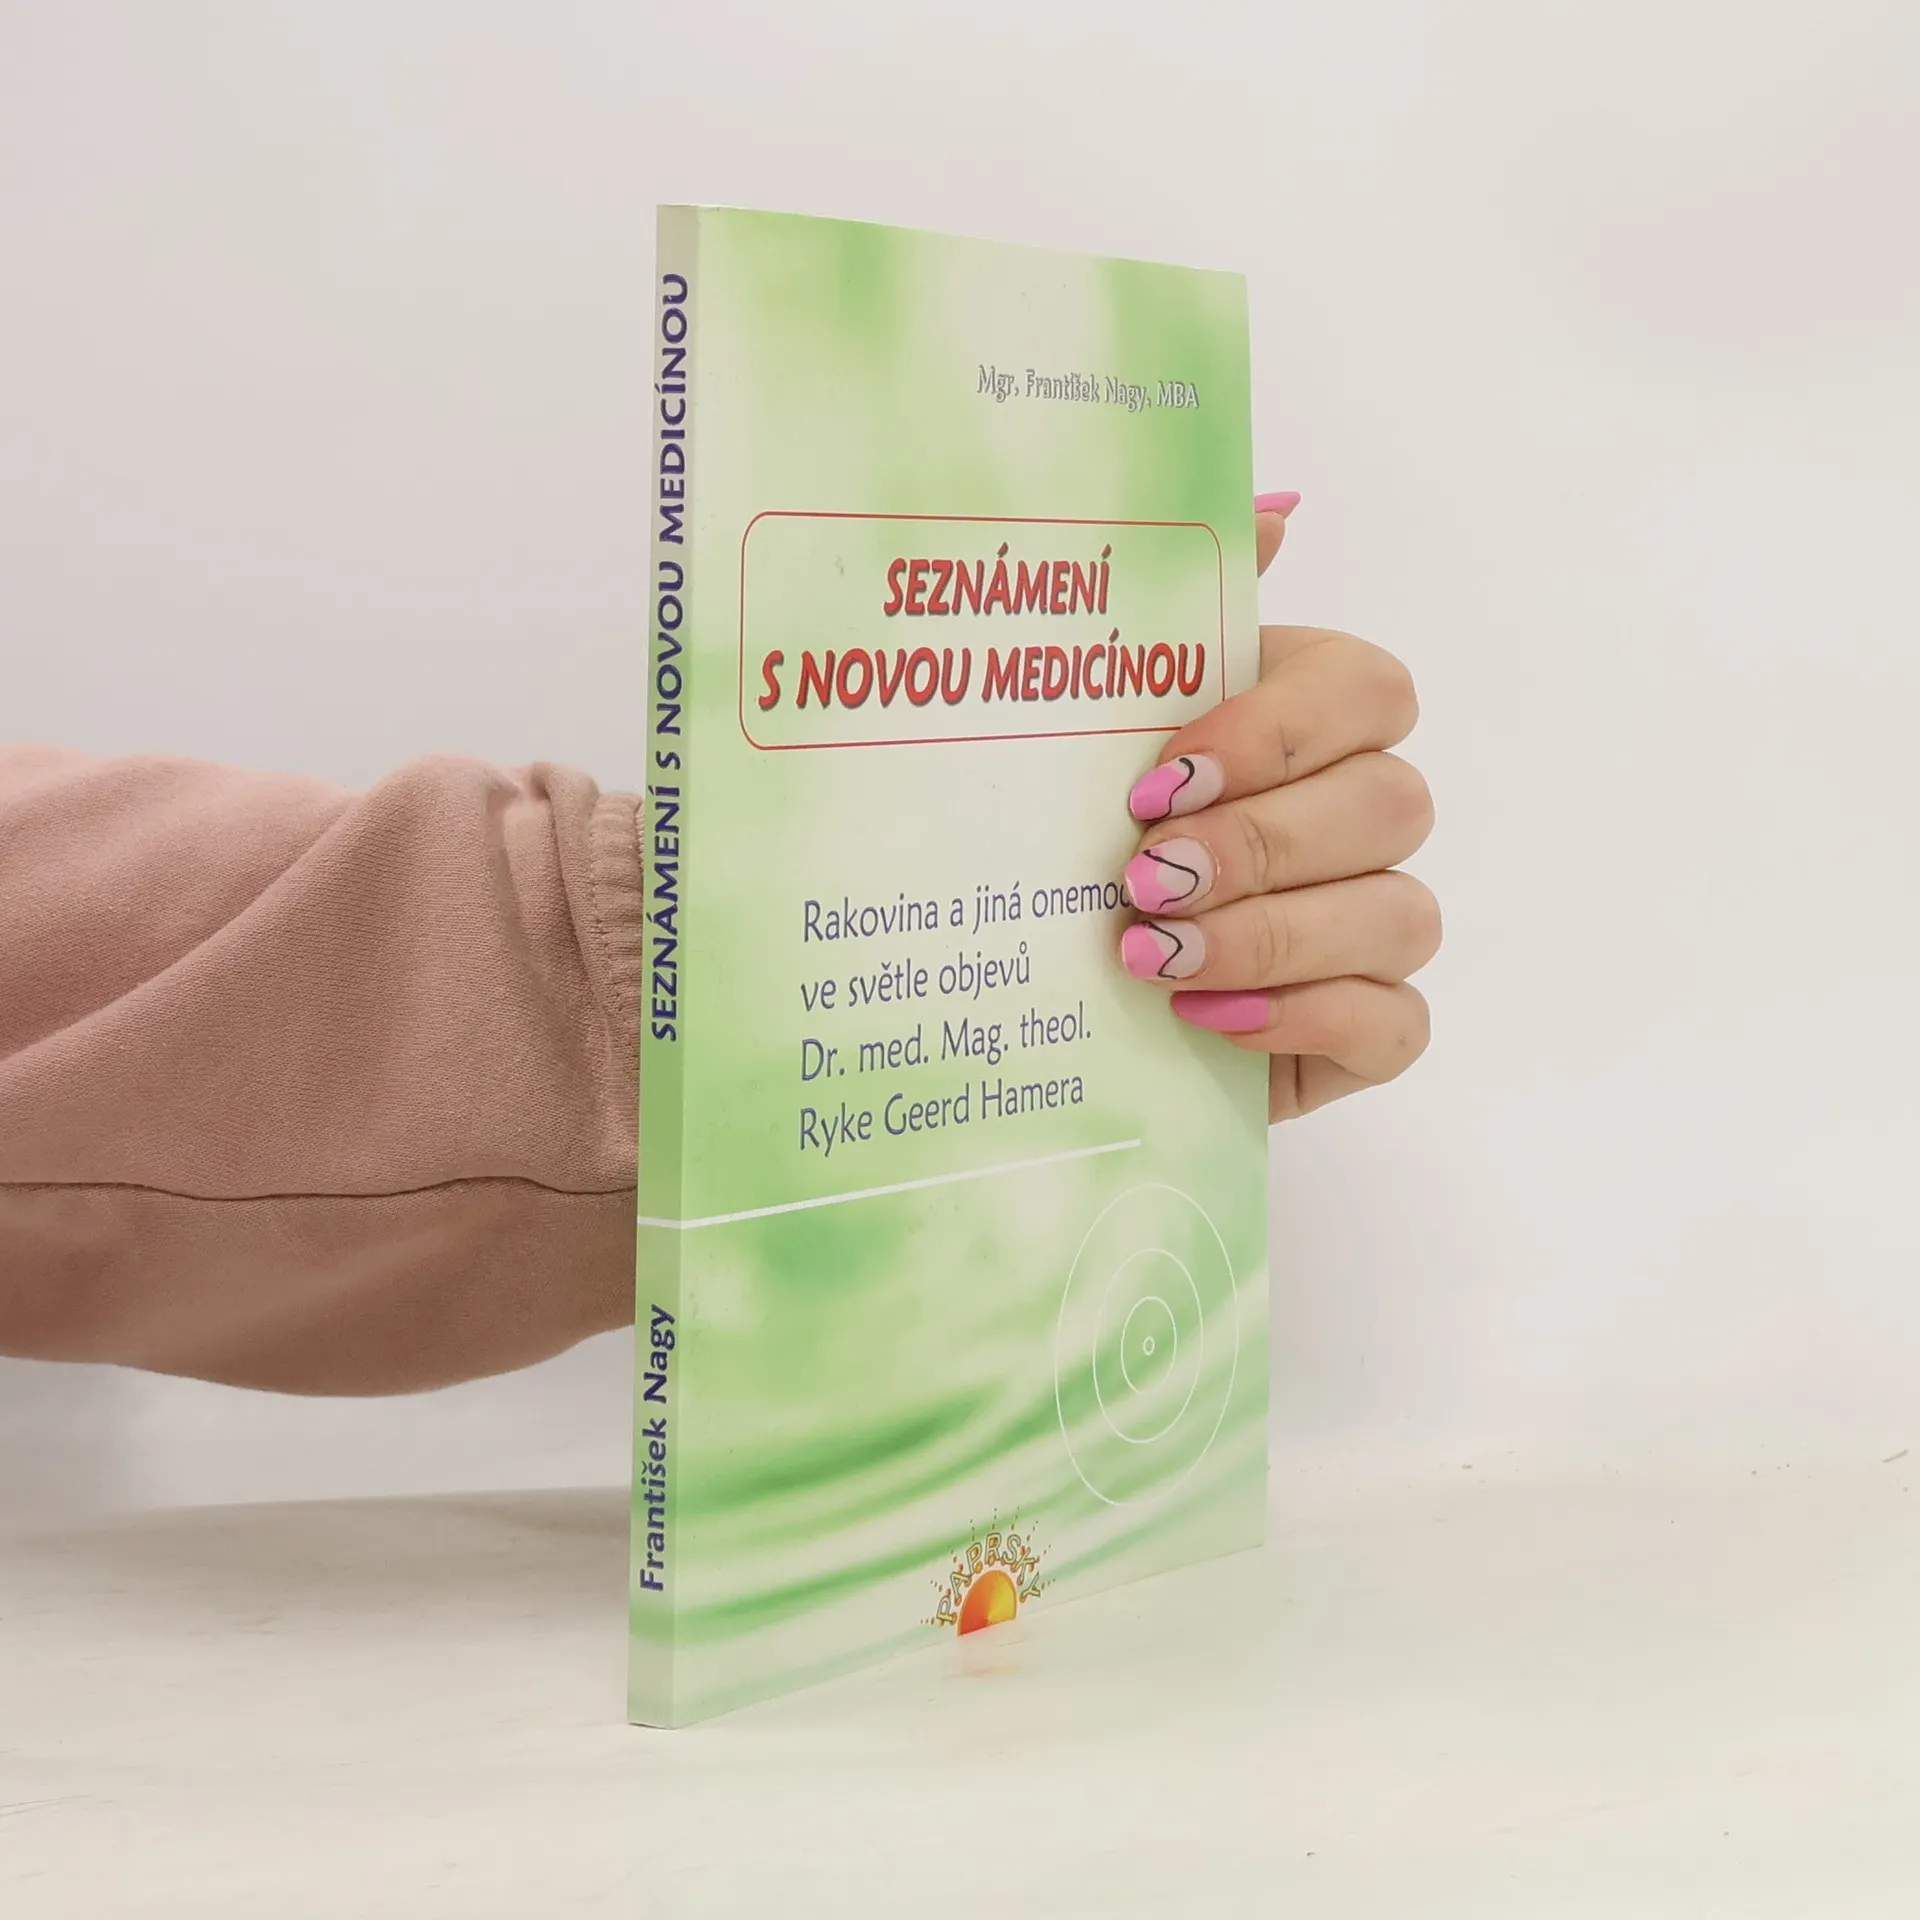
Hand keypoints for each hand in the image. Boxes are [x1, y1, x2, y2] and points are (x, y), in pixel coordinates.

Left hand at [1118, 493, 1438, 1120]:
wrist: (1039, 988)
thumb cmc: (1071, 840)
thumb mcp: (1089, 723)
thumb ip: (1175, 610)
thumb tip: (1273, 511)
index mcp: (1307, 721)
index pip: (1367, 690)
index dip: (1278, 732)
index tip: (1157, 780)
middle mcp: (1359, 814)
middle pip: (1392, 803)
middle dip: (1262, 844)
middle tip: (1143, 879)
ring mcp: (1373, 926)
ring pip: (1402, 913)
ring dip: (1273, 936)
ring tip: (1153, 958)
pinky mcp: (1367, 1028)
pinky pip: (1396, 1022)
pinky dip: (1305, 1018)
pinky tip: (1207, 1018)